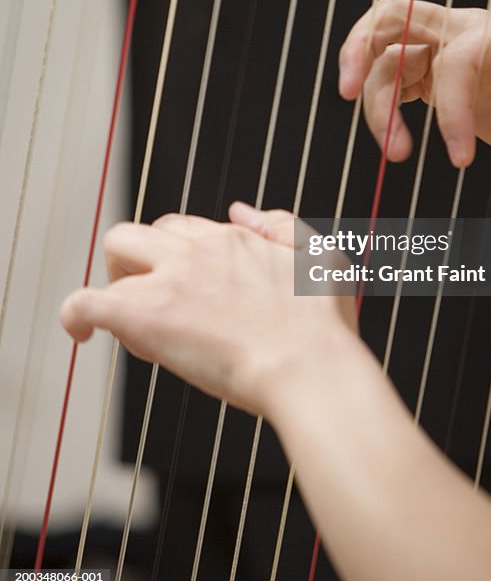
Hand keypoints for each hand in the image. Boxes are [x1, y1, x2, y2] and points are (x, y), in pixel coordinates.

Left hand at [60, 205, 356, 417]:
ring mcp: (169, 279)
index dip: (184, 258)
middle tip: (152, 300)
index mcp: (236, 239)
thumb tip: (241, 211)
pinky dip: (75, 314)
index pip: (189, 230)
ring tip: (125, 318)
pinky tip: (81, 334)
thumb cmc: (325, 330)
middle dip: (143, 259)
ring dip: (116, 277)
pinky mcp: (144, 314)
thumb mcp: (324, 258)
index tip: (191, 292)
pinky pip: (86, 300)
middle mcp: (199, 249)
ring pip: (117, 248)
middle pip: (148, 230)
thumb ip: (283, 227)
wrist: (309, 369)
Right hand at [338, 0, 490, 180]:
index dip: (450, 108)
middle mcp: (465, 30)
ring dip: (376, 104)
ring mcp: (448, 55)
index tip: (460, 158)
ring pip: (386, 63)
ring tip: (396, 154)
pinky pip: (395, 86)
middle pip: (390, 21)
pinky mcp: (439, 82)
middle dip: (360, 52)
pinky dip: (384, 109)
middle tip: (346, 92)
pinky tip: (396, 142)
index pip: (452, 59)